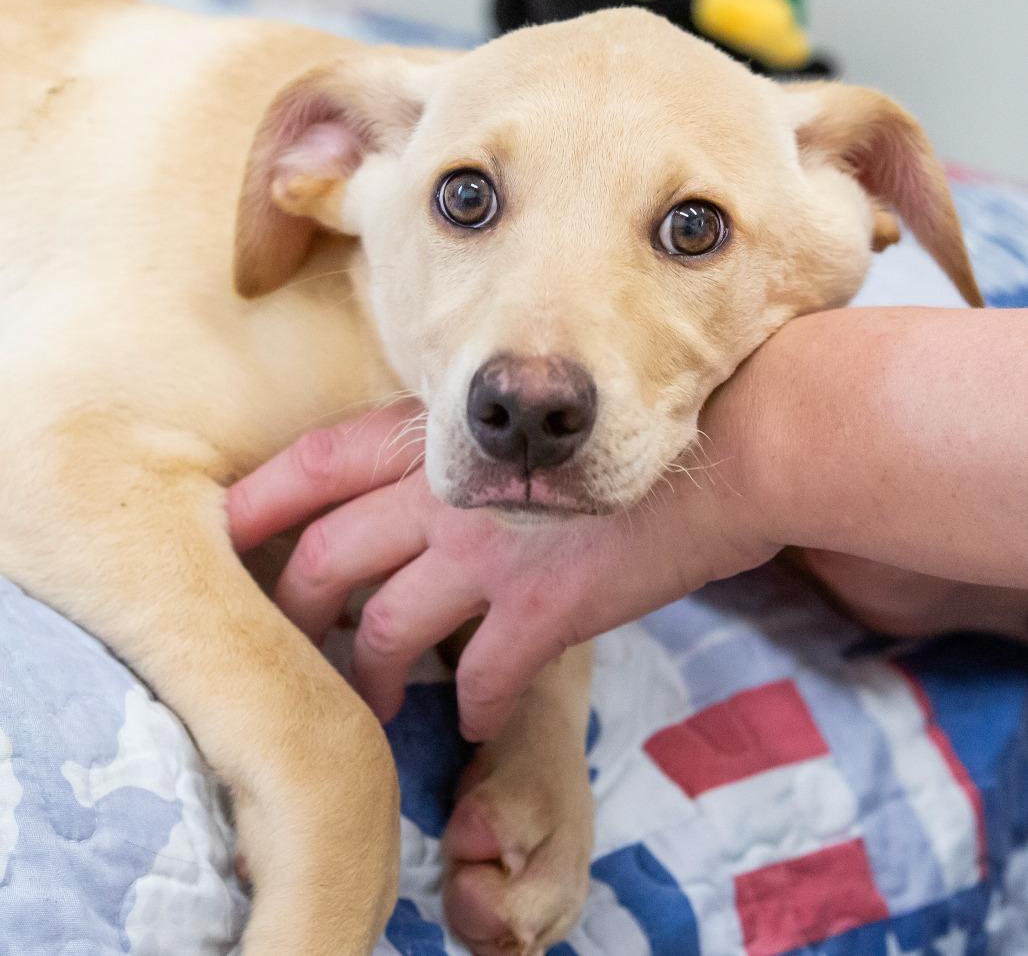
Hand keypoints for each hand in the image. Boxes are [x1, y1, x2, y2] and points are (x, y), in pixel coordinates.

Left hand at [227, 400, 776, 740]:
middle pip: (325, 560)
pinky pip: (480, 678)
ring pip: (383, 631)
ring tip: (370, 707)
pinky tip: (475, 718)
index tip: (227, 536)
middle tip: (298, 643)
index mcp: (443, 438)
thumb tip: (439, 489)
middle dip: (296, 611)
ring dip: (366, 681)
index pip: (315, 463)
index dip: (259, 502)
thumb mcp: (537, 415)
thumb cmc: (645, 416)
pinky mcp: (545, 611)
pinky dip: (469, 707)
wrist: (737, 445)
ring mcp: (493, 554)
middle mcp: (451, 494)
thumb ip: (475, 449)